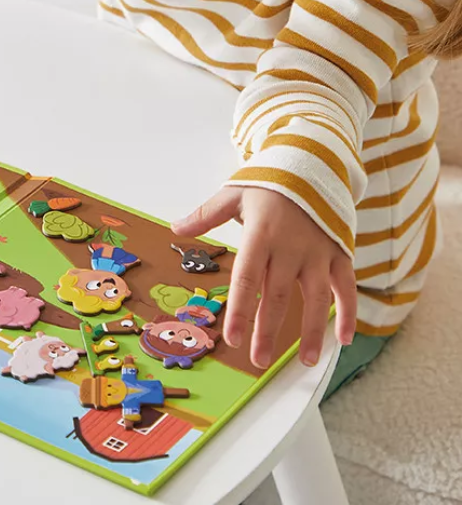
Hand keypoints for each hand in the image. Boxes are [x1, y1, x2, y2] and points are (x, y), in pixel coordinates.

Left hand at [170, 185, 356, 368]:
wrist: (311, 161)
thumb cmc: (267, 182)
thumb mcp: (232, 193)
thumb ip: (205, 215)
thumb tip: (175, 228)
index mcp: (260, 234)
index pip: (247, 279)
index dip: (240, 310)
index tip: (232, 339)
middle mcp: (290, 247)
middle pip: (278, 295)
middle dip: (268, 330)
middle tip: (259, 360)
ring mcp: (318, 252)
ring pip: (316, 298)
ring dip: (311, 331)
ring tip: (304, 361)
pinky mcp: (340, 253)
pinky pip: (346, 287)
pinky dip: (348, 313)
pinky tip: (342, 340)